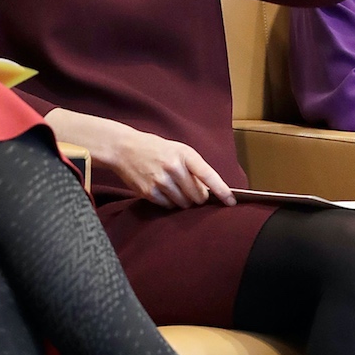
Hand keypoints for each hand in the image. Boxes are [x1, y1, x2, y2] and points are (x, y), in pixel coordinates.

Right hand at [110, 125, 235, 209]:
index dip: (222, 191)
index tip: (231, 202)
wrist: (124, 148)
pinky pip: (168, 206)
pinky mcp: (149, 192)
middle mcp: (173, 167)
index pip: (209, 175)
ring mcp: (160, 181)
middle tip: (191, 190)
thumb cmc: (154, 149)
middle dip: (198, 197)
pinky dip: (170, 203)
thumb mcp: (178, 150)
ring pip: (183, 203)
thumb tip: (209, 191)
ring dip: (183, 201)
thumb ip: (194, 168)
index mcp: (185, 154)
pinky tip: (163, 191)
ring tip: (174, 188)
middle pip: (197, 195)